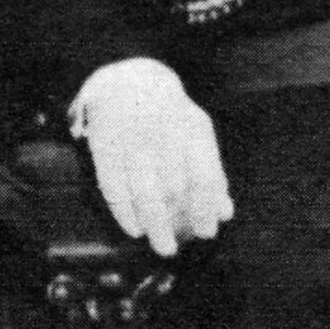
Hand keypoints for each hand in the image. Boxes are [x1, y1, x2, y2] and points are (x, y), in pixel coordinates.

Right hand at [73, 56, 234, 256]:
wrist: (127, 80)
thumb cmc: (171, 118)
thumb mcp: (196, 135)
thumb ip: (212, 173)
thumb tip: (225, 214)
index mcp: (191, 127)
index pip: (203, 174)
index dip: (205, 208)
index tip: (207, 234)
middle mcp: (162, 131)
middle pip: (172, 188)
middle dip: (176, 223)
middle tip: (175, 248)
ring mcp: (131, 136)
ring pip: (143, 191)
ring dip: (153, 225)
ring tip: (161, 247)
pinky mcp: (103, 143)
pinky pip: (113, 186)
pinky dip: (124, 212)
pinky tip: (134, 229)